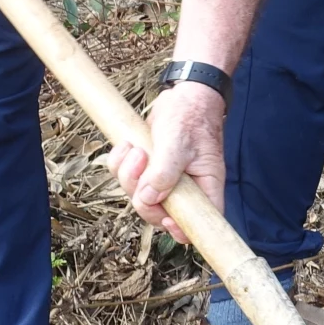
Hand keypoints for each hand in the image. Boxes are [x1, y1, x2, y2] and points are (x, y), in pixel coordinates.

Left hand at [114, 82, 227, 237]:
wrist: (183, 95)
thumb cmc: (191, 116)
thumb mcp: (179, 143)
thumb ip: (165, 172)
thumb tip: (149, 198)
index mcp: (204, 188)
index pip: (197, 223)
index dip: (180, 229)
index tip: (166, 217)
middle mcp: (185, 190)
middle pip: (159, 214)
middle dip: (142, 194)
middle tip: (141, 162)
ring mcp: (164, 182)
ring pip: (138, 197)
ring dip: (128, 174)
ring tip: (136, 149)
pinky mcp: (147, 170)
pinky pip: (126, 179)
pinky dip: (120, 163)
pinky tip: (128, 145)